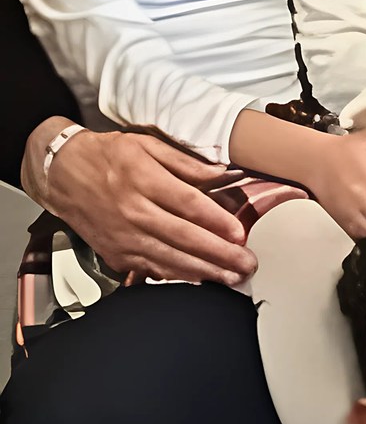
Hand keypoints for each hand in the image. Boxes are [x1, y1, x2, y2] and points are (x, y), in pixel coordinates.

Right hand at [22, 122, 255, 285]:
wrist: (61, 174)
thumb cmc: (106, 156)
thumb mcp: (146, 145)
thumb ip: (185, 162)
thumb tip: (221, 173)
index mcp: (142, 179)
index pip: (187, 204)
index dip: (216, 221)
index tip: (240, 233)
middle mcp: (132, 211)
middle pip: (183, 237)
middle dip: (219, 254)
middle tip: (247, 264)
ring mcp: (123, 236)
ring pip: (169, 259)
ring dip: (204, 271)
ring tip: (232, 277)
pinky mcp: (115, 253)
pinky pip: (151, 269)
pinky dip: (177, 276)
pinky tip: (200, 279)